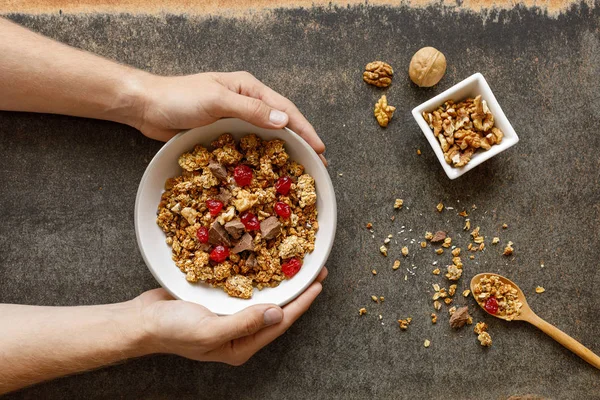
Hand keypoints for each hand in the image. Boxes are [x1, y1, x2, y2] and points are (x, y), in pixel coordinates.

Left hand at [134, 71, 325, 163]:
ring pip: (266, 138)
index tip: (320, 149)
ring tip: (297, 172)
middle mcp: (246, 103)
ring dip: (282, 154)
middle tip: (316, 165)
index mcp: (249, 89)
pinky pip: (248, 148)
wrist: (148, 107)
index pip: (284, 110)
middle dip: (300, 143)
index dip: (305, 130)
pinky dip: (260, 160)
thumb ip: (251, 110)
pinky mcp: (223, 135)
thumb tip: (285, 122)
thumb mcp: (217, 101)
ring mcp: (234, 120)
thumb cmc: (179, 98)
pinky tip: (267, 173)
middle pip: (280, 124)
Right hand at [135, 268, 326, 364]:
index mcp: (241, 345)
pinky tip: (267, 261)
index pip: (279, 322)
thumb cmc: (172, 329)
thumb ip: (245, 323)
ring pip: (264, 296)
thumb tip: (278, 312)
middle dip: (298, 291)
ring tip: (298, 264)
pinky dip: (259, 274)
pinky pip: (246, 287)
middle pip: (277, 309)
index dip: (301, 303)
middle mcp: (240, 331)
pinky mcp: (221, 300)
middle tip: (317, 270)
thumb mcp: (210, 330)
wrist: (142, 319)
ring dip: (281, 281)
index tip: (318, 284)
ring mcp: (231, 315)